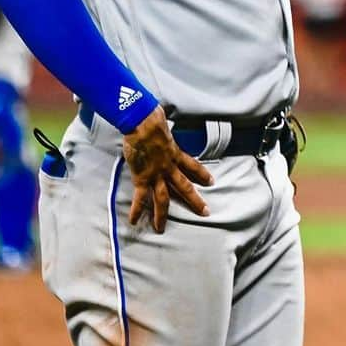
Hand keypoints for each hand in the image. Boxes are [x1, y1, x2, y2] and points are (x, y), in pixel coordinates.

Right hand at [123, 105, 213, 232]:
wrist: (143, 124)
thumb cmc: (152, 119)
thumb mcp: (164, 124)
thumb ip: (164, 128)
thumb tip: (160, 116)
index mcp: (175, 153)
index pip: (193, 165)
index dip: (202, 174)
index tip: (211, 181)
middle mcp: (169, 167)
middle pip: (185, 187)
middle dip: (195, 201)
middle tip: (205, 212)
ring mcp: (156, 175)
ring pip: (163, 199)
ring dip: (162, 215)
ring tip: (162, 229)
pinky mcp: (142, 179)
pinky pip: (140, 198)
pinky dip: (137, 210)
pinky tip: (134, 222)